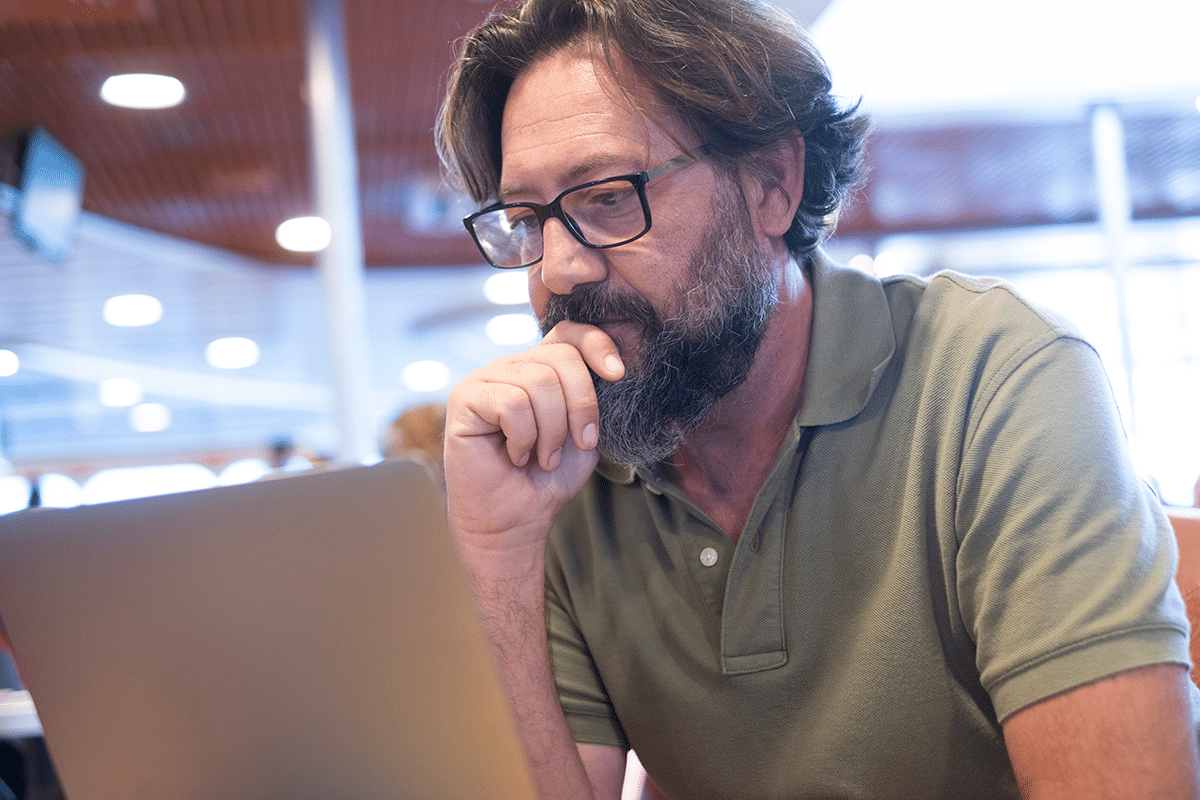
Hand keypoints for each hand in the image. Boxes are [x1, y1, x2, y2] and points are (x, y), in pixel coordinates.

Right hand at [444, 321, 624, 573]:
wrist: (517, 518)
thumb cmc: (549, 477)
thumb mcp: (584, 430)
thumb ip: (592, 395)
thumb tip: (612, 367)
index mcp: (540, 366)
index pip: (570, 332)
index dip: (597, 344)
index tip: (618, 375)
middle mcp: (511, 365)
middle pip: (562, 358)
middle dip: (581, 407)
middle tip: (578, 445)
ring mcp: (484, 378)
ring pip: (539, 382)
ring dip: (552, 431)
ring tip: (543, 457)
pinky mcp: (463, 398)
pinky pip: (512, 403)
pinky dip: (524, 438)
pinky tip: (515, 456)